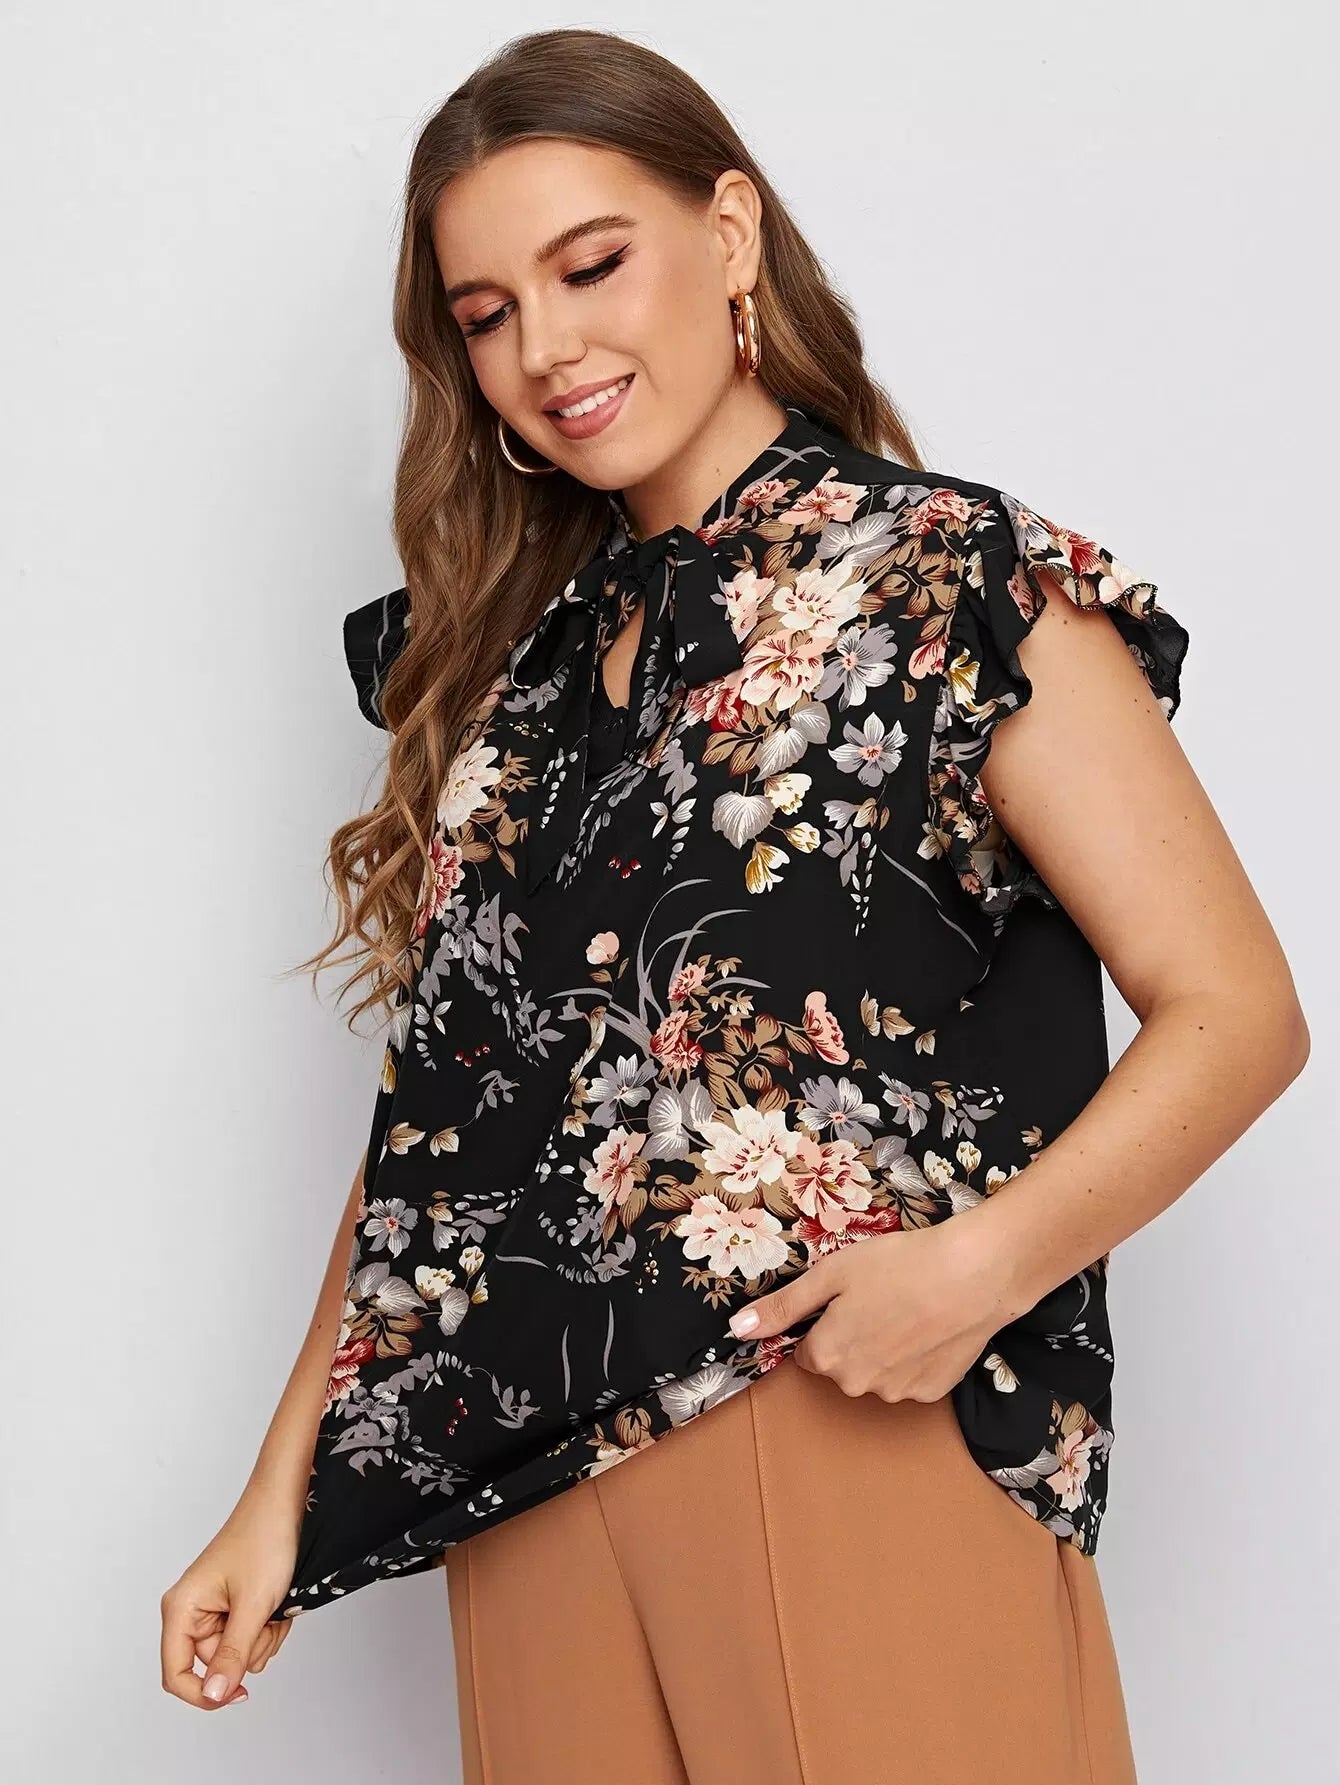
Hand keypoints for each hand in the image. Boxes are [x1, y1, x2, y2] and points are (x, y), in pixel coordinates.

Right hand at [160, 1498, 300, 1710]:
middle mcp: (190, 1612)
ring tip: (272, 1604)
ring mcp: (212, 1609)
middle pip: (214, 1665)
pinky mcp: (232, 1605)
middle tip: (266, 1618)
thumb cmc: (264, 1539)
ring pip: (236, 1654)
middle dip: (247, 1650)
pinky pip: (248, 1638)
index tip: (239, 1695)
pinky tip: (276, 1603)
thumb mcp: (252, 1605)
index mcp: (180, 1609)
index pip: (176, 1675)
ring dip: (261, 1638)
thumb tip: (213, 1695)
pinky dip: (267, 1627)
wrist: (283, 1503)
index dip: (204, 1694)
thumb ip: (232, 1654)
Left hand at [726, 1215, 1022, 1401]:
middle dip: (851, 1336)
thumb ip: (783, 1307)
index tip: (846, 1299)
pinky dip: (915, 1357)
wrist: (973, 1276)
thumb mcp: (831, 1274)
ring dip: (883, 1348)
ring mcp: (896, 1393)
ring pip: (875, 1372)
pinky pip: (910, 1377)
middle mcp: (856, 1385)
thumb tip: (736, 1330)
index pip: (806, 1351)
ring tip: (909, 1308)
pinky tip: (930, 1327)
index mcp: (827, 1356)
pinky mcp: (932, 1393)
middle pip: (840, 1364)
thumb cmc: (898, 1265)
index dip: (822, 1323)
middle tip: (879, 1297)